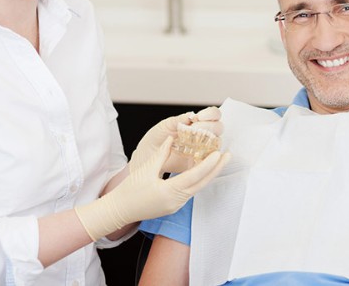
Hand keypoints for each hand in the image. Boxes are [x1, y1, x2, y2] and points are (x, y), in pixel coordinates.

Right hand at [75, 137, 229, 240]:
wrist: (120, 210)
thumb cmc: (130, 190)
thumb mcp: (146, 169)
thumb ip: (162, 153)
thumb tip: (173, 137)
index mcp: (169, 192)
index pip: (194, 176)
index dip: (208, 164)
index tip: (218, 153)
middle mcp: (176, 201)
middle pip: (202, 183)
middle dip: (216, 169)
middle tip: (228, 155)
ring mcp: (176, 205)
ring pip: (197, 187)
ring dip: (209, 174)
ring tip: (219, 160)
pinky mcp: (173, 206)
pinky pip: (190, 191)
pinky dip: (198, 180)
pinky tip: (203, 170)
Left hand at [130, 107, 222, 172]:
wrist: (145, 156)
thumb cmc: (155, 139)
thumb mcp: (165, 125)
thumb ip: (179, 120)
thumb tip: (193, 115)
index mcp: (196, 123)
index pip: (213, 115)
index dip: (211, 114)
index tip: (199, 116)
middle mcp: (202, 135)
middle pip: (218, 127)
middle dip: (209, 127)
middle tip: (194, 129)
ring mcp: (202, 149)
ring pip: (217, 143)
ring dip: (209, 140)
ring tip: (194, 142)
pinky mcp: (198, 163)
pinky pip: (210, 161)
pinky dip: (207, 157)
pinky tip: (198, 153)